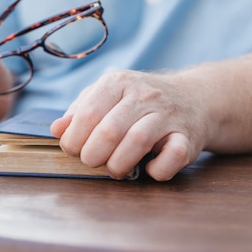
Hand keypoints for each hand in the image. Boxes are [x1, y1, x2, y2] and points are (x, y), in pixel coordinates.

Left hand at [50, 70, 209, 180]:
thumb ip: (80, 111)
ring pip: (138, 140)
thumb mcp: (107, 96)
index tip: (74, 150)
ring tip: (114, 169)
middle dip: (93, 155)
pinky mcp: (188, 137)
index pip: (88, 113)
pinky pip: (173, 156)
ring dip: (119, 164)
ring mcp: (168, 115)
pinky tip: (149, 169)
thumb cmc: (139, 102)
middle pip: (109, 130)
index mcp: (118, 82)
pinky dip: (158, 170)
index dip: (74, 139)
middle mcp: (144, 95)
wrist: (194, 98)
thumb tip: (57, 129)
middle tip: (93, 162)